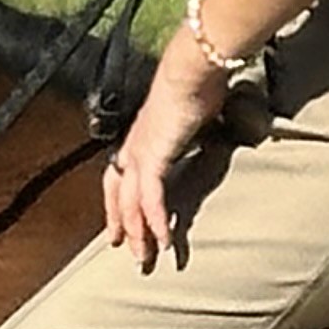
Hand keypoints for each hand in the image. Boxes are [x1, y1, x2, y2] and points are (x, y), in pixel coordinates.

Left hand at [99, 40, 231, 269]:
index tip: (121, 225)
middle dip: (122, 227)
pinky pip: (151, 199)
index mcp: (140, 139)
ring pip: (130, 205)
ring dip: (138, 233)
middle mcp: (132, 149)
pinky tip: (164, 239)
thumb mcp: (196, 114)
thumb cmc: (198, 84)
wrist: (192, 71)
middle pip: (118, 197)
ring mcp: (139, 155)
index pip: (120, 179)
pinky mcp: (153, 159)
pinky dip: (156, 220)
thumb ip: (197, 128)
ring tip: (145, 258)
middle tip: (127, 251)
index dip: (118, 204)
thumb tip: (211, 132)